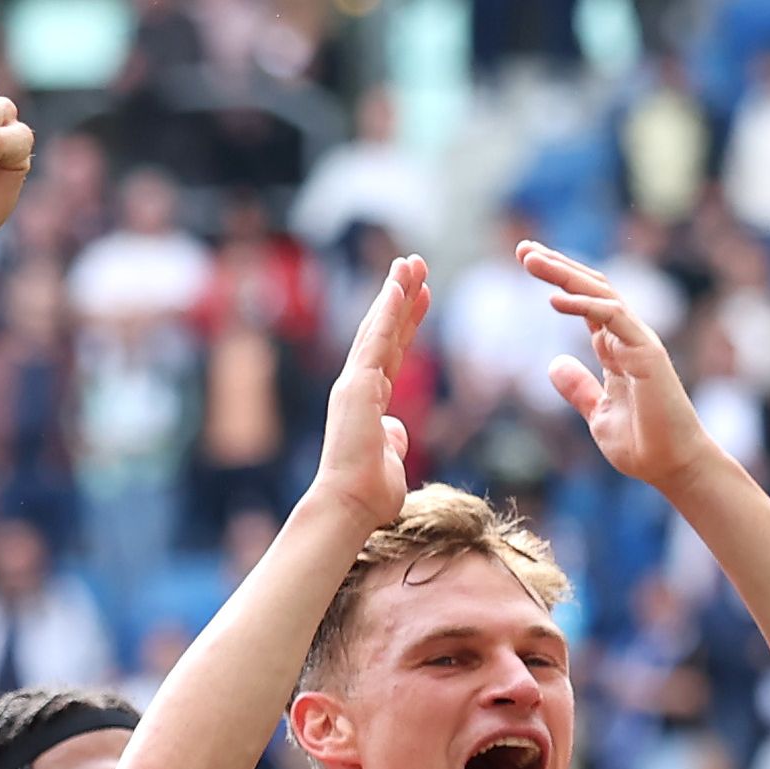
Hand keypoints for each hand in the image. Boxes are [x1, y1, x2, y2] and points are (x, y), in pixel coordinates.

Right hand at [311, 255, 428, 529]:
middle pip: (383, 332)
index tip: (420, 296)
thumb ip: (392, 438)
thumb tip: (397, 428)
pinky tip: (399, 286)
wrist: (349, 504)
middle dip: (400, 297)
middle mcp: (357, 387)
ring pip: (378, 328)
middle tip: (414, 264)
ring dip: (394, 293)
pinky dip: (388, 311)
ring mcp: (353, 384)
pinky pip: (376, 340)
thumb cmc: (369, 493)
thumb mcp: (389, 458)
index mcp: (367, 402)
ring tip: (410, 262)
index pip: (391, 352)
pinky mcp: (356, 385)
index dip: (407, 322)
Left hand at [523, 240, 720, 493]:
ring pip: (602, 294)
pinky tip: (556, 298)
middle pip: (592, 290)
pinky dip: (586, 305)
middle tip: (523, 248)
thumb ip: (578, 387)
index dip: (559, 281)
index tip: (529, 262)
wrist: (672, 467)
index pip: (586, 303)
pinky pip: (615, 319)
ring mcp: (640, 343)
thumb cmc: (641, 443)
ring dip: (566, 275)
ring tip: (532, 260)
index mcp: (616, 349)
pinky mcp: (647, 354)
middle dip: (558, 266)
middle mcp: (629, 339)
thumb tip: (554, 364)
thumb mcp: (596, 412)